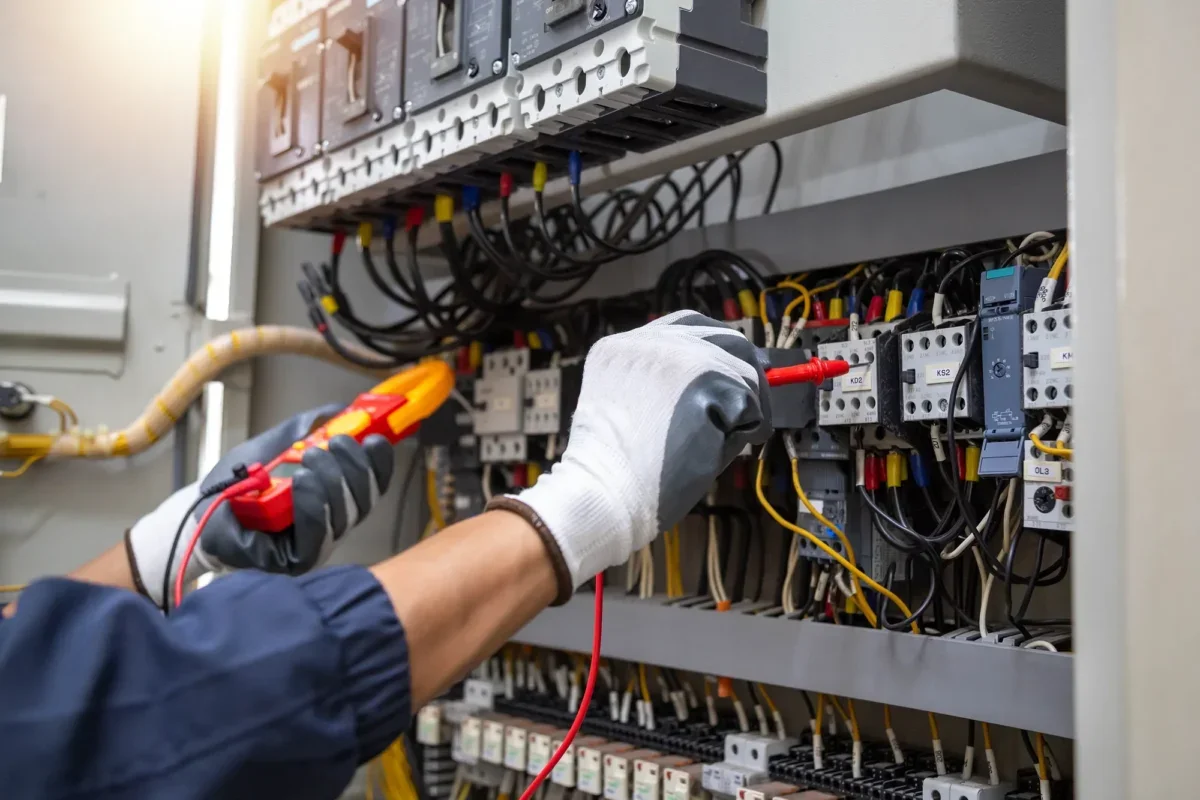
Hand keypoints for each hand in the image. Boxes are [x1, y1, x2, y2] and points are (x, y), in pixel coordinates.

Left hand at [128, 404, 394, 607]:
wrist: (199, 509)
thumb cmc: (236, 483)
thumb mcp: (275, 445)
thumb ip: (307, 428)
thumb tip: (339, 409)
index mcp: (334, 497)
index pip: (372, 483)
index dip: (379, 463)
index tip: (374, 439)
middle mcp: (332, 523)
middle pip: (364, 500)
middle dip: (354, 467)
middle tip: (333, 443)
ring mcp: (316, 545)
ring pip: (345, 516)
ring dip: (333, 480)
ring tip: (311, 458)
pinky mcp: (296, 561)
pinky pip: (318, 536)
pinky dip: (314, 505)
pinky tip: (303, 482)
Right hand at [498, 311, 770, 594]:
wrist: (604, 496)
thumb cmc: (619, 474)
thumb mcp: (634, 413)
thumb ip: (670, 389)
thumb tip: (735, 382)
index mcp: (621, 349)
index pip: (685, 327)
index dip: (717, 350)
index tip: (735, 372)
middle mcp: (644, 342)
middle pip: (723, 338)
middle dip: (746, 376)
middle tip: (754, 412)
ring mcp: (673, 355)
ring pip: (742, 372)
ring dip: (742, 411)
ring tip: (714, 445)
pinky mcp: (702, 377)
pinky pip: (750, 402)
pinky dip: (746, 431)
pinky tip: (717, 451)